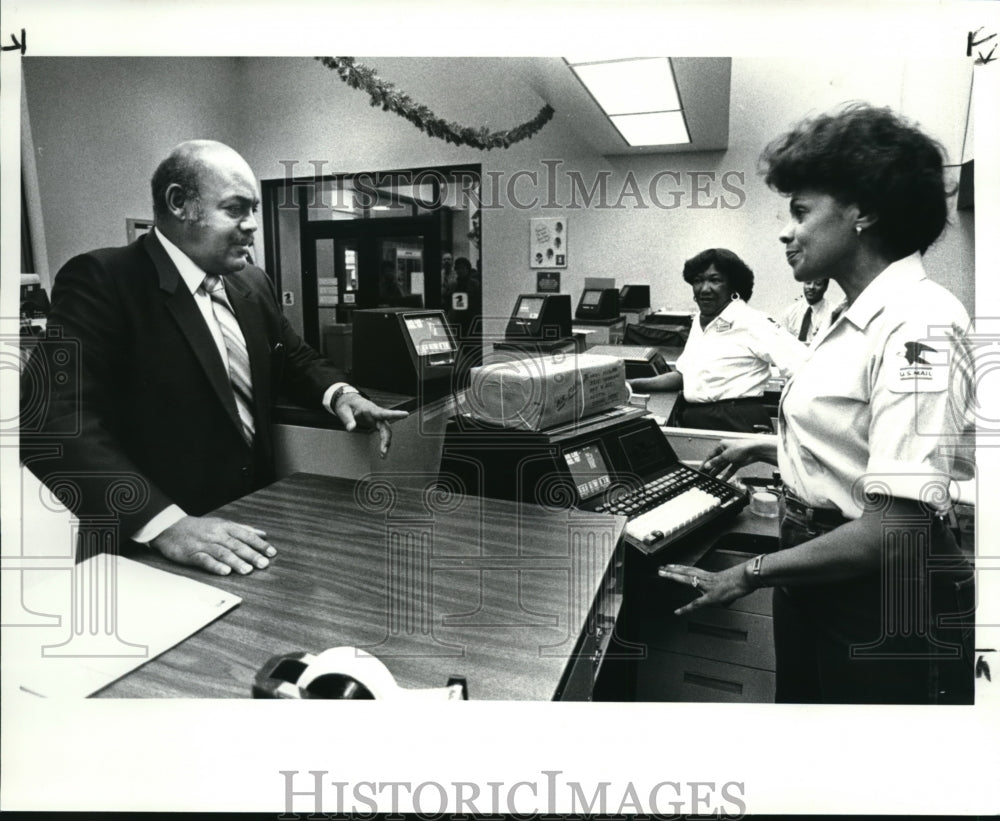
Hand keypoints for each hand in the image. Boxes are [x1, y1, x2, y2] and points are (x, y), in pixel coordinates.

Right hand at [150, 515, 275, 575]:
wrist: (170, 527)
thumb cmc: (201, 528)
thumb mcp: (222, 524)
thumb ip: (243, 529)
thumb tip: (263, 534)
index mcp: (225, 526)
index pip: (246, 535)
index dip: (259, 544)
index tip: (272, 553)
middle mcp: (216, 534)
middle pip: (236, 545)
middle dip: (251, 554)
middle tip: (264, 564)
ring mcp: (204, 544)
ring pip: (222, 553)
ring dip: (236, 562)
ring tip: (248, 570)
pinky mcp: (191, 554)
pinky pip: (204, 560)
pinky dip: (215, 566)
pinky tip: (225, 572)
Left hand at [333, 391, 408, 457]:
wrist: (348, 401)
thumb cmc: (346, 404)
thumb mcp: (343, 410)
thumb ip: (348, 420)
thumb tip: (351, 429)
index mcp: (370, 409)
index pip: (384, 412)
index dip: (395, 414)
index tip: (406, 414)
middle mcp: (376, 414)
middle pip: (386, 426)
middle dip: (386, 439)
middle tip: (383, 451)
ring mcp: (377, 419)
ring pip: (386, 431)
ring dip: (386, 442)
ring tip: (383, 455)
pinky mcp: (376, 423)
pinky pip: (383, 433)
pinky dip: (384, 442)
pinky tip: (383, 451)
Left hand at [657, 562, 754, 615]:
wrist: (748, 576)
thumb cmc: (743, 579)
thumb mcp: (732, 581)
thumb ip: (726, 588)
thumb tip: (727, 594)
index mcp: (711, 575)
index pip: (692, 570)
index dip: (681, 568)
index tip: (672, 566)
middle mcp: (707, 578)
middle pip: (686, 571)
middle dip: (672, 569)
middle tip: (660, 568)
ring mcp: (707, 586)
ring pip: (686, 579)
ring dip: (673, 576)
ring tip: (662, 574)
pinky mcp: (711, 597)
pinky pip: (695, 604)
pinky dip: (685, 608)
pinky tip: (677, 612)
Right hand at [700, 438, 767, 480]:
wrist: (754, 450)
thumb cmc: (741, 447)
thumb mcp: (725, 455)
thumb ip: (715, 461)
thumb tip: (707, 465)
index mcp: (721, 446)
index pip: (711, 456)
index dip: (706, 462)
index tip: (701, 469)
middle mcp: (726, 451)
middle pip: (717, 461)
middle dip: (712, 468)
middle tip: (706, 475)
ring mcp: (732, 457)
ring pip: (723, 466)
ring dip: (718, 472)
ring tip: (712, 478)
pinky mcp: (738, 462)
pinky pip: (730, 470)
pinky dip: (727, 474)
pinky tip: (723, 479)